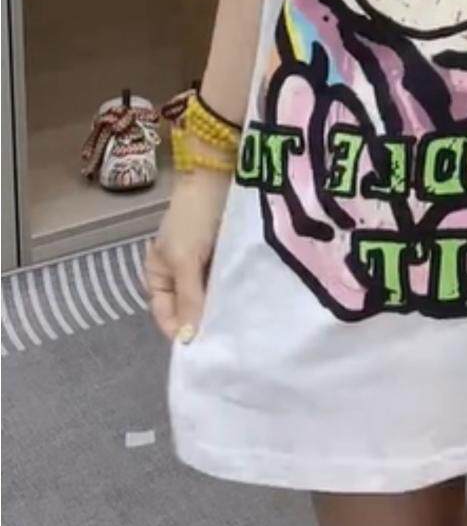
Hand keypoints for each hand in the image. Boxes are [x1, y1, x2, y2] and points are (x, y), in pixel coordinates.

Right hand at [146, 168, 230, 340]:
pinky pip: (230, 281)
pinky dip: (236, 292)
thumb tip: (188, 340)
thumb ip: (188, 298)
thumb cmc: (193, 217)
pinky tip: (249, 304)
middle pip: (191, 308)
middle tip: (227, 344)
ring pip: (212, 297)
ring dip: (224, 308)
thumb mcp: (185, 259)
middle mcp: (181, 273)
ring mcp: (205, 264)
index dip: (180, 332)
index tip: (202, 350)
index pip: (166, 315)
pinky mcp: (228, 255)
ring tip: (241, 328)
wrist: (220, 174)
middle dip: (205, 323)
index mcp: (159, 275)